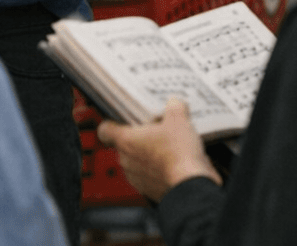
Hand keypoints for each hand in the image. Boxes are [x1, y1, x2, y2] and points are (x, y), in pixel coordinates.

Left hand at [95, 98, 219, 200]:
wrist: (191, 184)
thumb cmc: (179, 154)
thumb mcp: (179, 120)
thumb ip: (174, 107)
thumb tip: (175, 104)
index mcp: (126, 141)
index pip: (105, 130)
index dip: (112, 123)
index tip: (121, 120)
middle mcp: (127, 161)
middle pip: (125, 145)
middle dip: (139, 139)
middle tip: (156, 131)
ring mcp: (137, 179)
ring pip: (138, 162)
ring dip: (150, 156)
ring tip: (170, 147)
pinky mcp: (150, 191)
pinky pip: (150, 177)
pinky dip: (159, 171)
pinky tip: (176, 163)